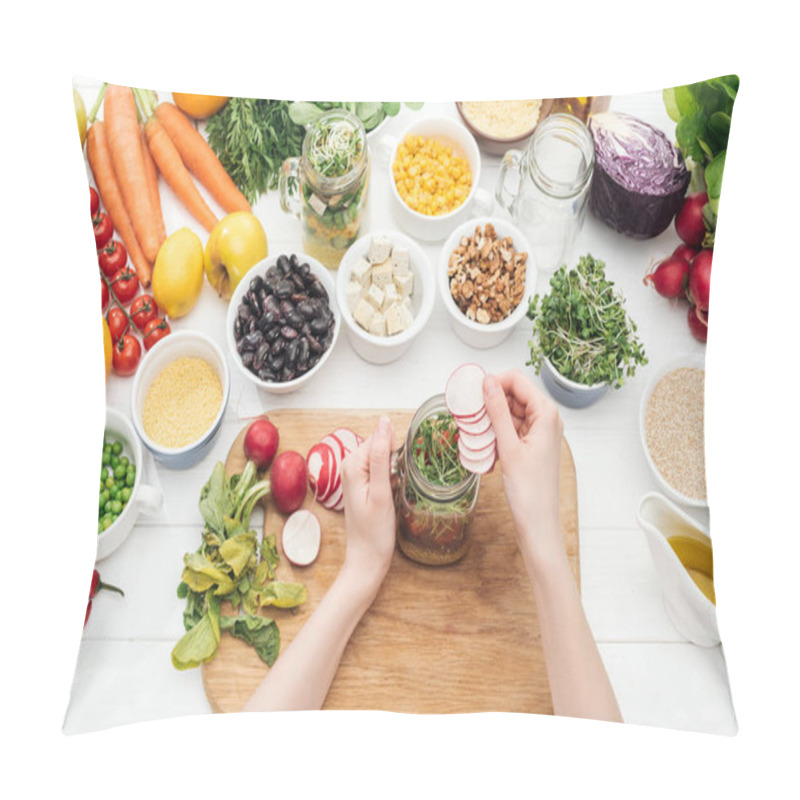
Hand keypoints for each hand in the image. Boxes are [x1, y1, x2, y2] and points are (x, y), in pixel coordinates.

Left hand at [340, 416, 396, 590]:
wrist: (367, 558)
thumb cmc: (375, 531)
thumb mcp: (381, 492)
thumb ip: (381, 455)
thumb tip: (384, 422)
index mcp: (352, 463)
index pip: (381, 437)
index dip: (397, 451)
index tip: (402, 473)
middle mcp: (350, 465)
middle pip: (382, 445)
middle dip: (396, 460)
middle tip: (399, 484)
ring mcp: (356, 474)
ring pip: (385, 457)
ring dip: (396, 469)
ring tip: (397, 490)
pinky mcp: (364, 483)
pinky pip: (383, 469)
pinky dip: (393, 477)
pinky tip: (394, 492)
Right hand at [482, 370, 563, 558]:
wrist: (538, 524)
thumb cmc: (529, 491)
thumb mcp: (509, 447)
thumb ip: (497, 411)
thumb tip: (488, 382)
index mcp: (546, 414)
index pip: (517, 380)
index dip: (493, 382)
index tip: (471, 393)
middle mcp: (546, 419)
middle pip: (513, 395)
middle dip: (489, 403)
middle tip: (467, 415)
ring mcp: (539, 433)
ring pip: (509, 413)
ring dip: (490, 421)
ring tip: (474, 435)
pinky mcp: (531, 446)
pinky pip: (510, 430)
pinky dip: (495, 435)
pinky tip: (483, 448)